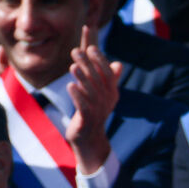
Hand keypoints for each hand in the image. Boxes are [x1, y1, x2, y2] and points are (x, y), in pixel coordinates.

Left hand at [67, 26, 121, 176]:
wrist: (90, 140)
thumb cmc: (94, 114)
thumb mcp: (102, 95)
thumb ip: (108, 78)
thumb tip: (118, 63)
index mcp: (111, 92)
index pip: (108, 73)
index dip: (100, 59)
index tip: (91, 47)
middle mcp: (107, 100)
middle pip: (98, 79)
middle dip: (88, 65)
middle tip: (76, 51)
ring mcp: (99, 111)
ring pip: (91, 92)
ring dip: (82, 78)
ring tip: (72, 66)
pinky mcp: (88, 121)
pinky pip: (84, 107)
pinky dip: (78, 96)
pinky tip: (70, 86)